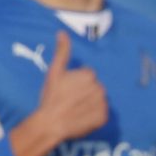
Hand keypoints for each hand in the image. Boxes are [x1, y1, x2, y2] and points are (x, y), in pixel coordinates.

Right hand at [32, 30, 108, 145]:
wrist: (51, 122)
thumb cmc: (51, 96)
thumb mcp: (54, 72)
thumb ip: (62, 52)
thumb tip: (62, 32)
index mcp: (89, 75)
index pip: (87, 76)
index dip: (76, 83)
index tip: (67, 90)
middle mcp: (100, 88)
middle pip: (94, 88)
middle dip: (84, 93)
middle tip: (70, 100)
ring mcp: (103, 103)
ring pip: (98, 101)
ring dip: (89, 104)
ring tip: (75, 109)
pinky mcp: (104, 118)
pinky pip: (101, 114)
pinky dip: (93, 116)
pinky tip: (81, 117)